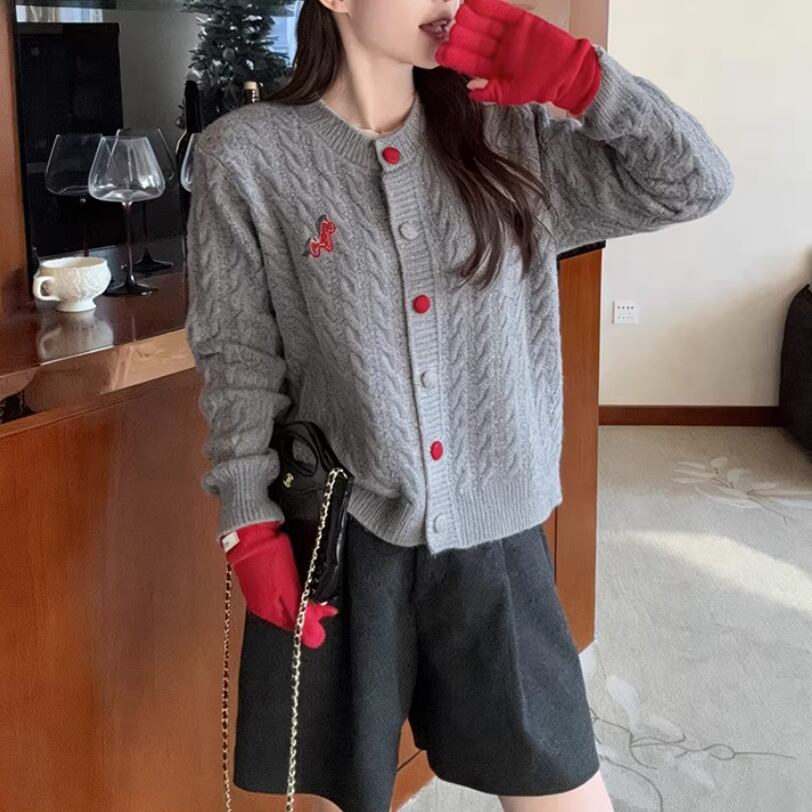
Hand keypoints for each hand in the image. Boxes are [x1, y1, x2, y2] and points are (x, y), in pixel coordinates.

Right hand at [224, 521, 338, 647]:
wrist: (250, 533)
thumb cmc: (269, 560)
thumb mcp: (289, 589)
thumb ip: (302, 614)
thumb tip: (315, 640)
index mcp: (268, 612)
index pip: (296, 626)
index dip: (314, 619)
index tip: (329, 609)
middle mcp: (263, 606)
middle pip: (292, 616)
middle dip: (309, 609)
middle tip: (324, 599)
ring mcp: (260, 592)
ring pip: (287, 603)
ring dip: (302, 599)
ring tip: (313, 588)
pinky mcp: (261, 579)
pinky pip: (280, 591)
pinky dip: (292, 589)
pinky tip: (297, 580)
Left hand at [436, 0, 600, 114]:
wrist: (566, 72)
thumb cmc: (540, 86)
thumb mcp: (512, 94)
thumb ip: (491, 92)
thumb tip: (470, 89)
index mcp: (492, 70)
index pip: (469, 62)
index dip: (456, 57)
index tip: (442, 52)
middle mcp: (497, 51)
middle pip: (474, 40)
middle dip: (461, 35)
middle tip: (449, 29)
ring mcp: (507, 35)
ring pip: (485, 25)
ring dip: (472, 18)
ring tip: (460, 12)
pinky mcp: (520, 21)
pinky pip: (501, 11)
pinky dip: (489, 6)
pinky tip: (475, 1)